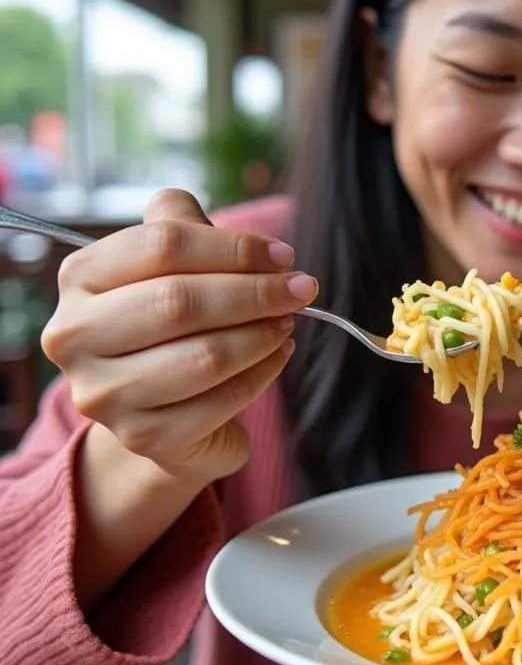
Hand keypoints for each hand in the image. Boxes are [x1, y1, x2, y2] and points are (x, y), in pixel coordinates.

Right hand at [41, 189, 318, 485]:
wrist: (158, 410)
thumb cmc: (168, 324)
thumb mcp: (166, 266)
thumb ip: (184, 226)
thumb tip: (247, 236)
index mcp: (81, 278)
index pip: (163, 244)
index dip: (234, 246)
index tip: (284, 255)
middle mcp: (76, 336)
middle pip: (180, 301)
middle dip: (255, 292)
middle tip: (301, 289)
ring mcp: (105, 394)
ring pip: (204, 356)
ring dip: (261, 335)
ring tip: (287, 322)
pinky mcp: (144, 438)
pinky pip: (221, 400)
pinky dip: (262, 373)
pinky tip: (278, 356)